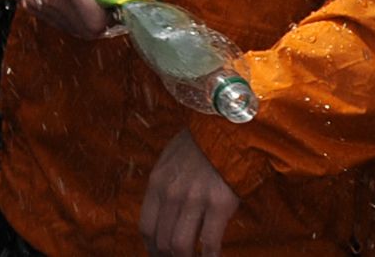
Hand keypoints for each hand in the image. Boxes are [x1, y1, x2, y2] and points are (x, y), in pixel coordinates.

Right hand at [20, 0, 134, 39]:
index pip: (97, 25)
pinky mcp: (28, 2)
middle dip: (96, 21)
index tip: (112, 8)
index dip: (109, 20)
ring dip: (81, 19)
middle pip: (84, 31)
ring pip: (70, 28)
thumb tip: (145, 5)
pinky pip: (55, 21)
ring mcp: (37, 0)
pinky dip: (66, 14)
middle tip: (99, 2)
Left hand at [143, 130, 239, 256]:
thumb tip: (160, 216)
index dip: (151, 248)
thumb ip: (162, 188)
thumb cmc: (199, 146)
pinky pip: (209, 243)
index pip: (146, 227)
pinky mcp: (219, 205)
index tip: (159, 256)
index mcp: (157, 183)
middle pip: (162, 240)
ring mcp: (194, 200)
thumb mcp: (168, 161)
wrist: (228, 129)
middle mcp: (171, 193)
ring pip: (181, 246)